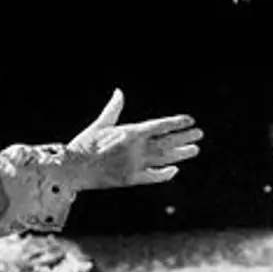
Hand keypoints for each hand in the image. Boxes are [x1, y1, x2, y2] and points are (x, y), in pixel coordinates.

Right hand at [66, 89, 203, 189]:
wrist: (73, 168)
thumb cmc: (84, 144)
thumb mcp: (100, 124)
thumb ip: (113, 109)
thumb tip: (119, 92)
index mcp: (130, 132)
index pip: (160, 125)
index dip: (177, 123)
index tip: (190, 121)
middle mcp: (136, 148)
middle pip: (167, 141)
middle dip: (185, 137)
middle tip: (199, 134)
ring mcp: (135, 164)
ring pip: (165, 158)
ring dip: (181, 154)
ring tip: (195, 150)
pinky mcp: (131, 179)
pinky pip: (154, 176)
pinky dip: (165, 174)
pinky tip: (175, 170)